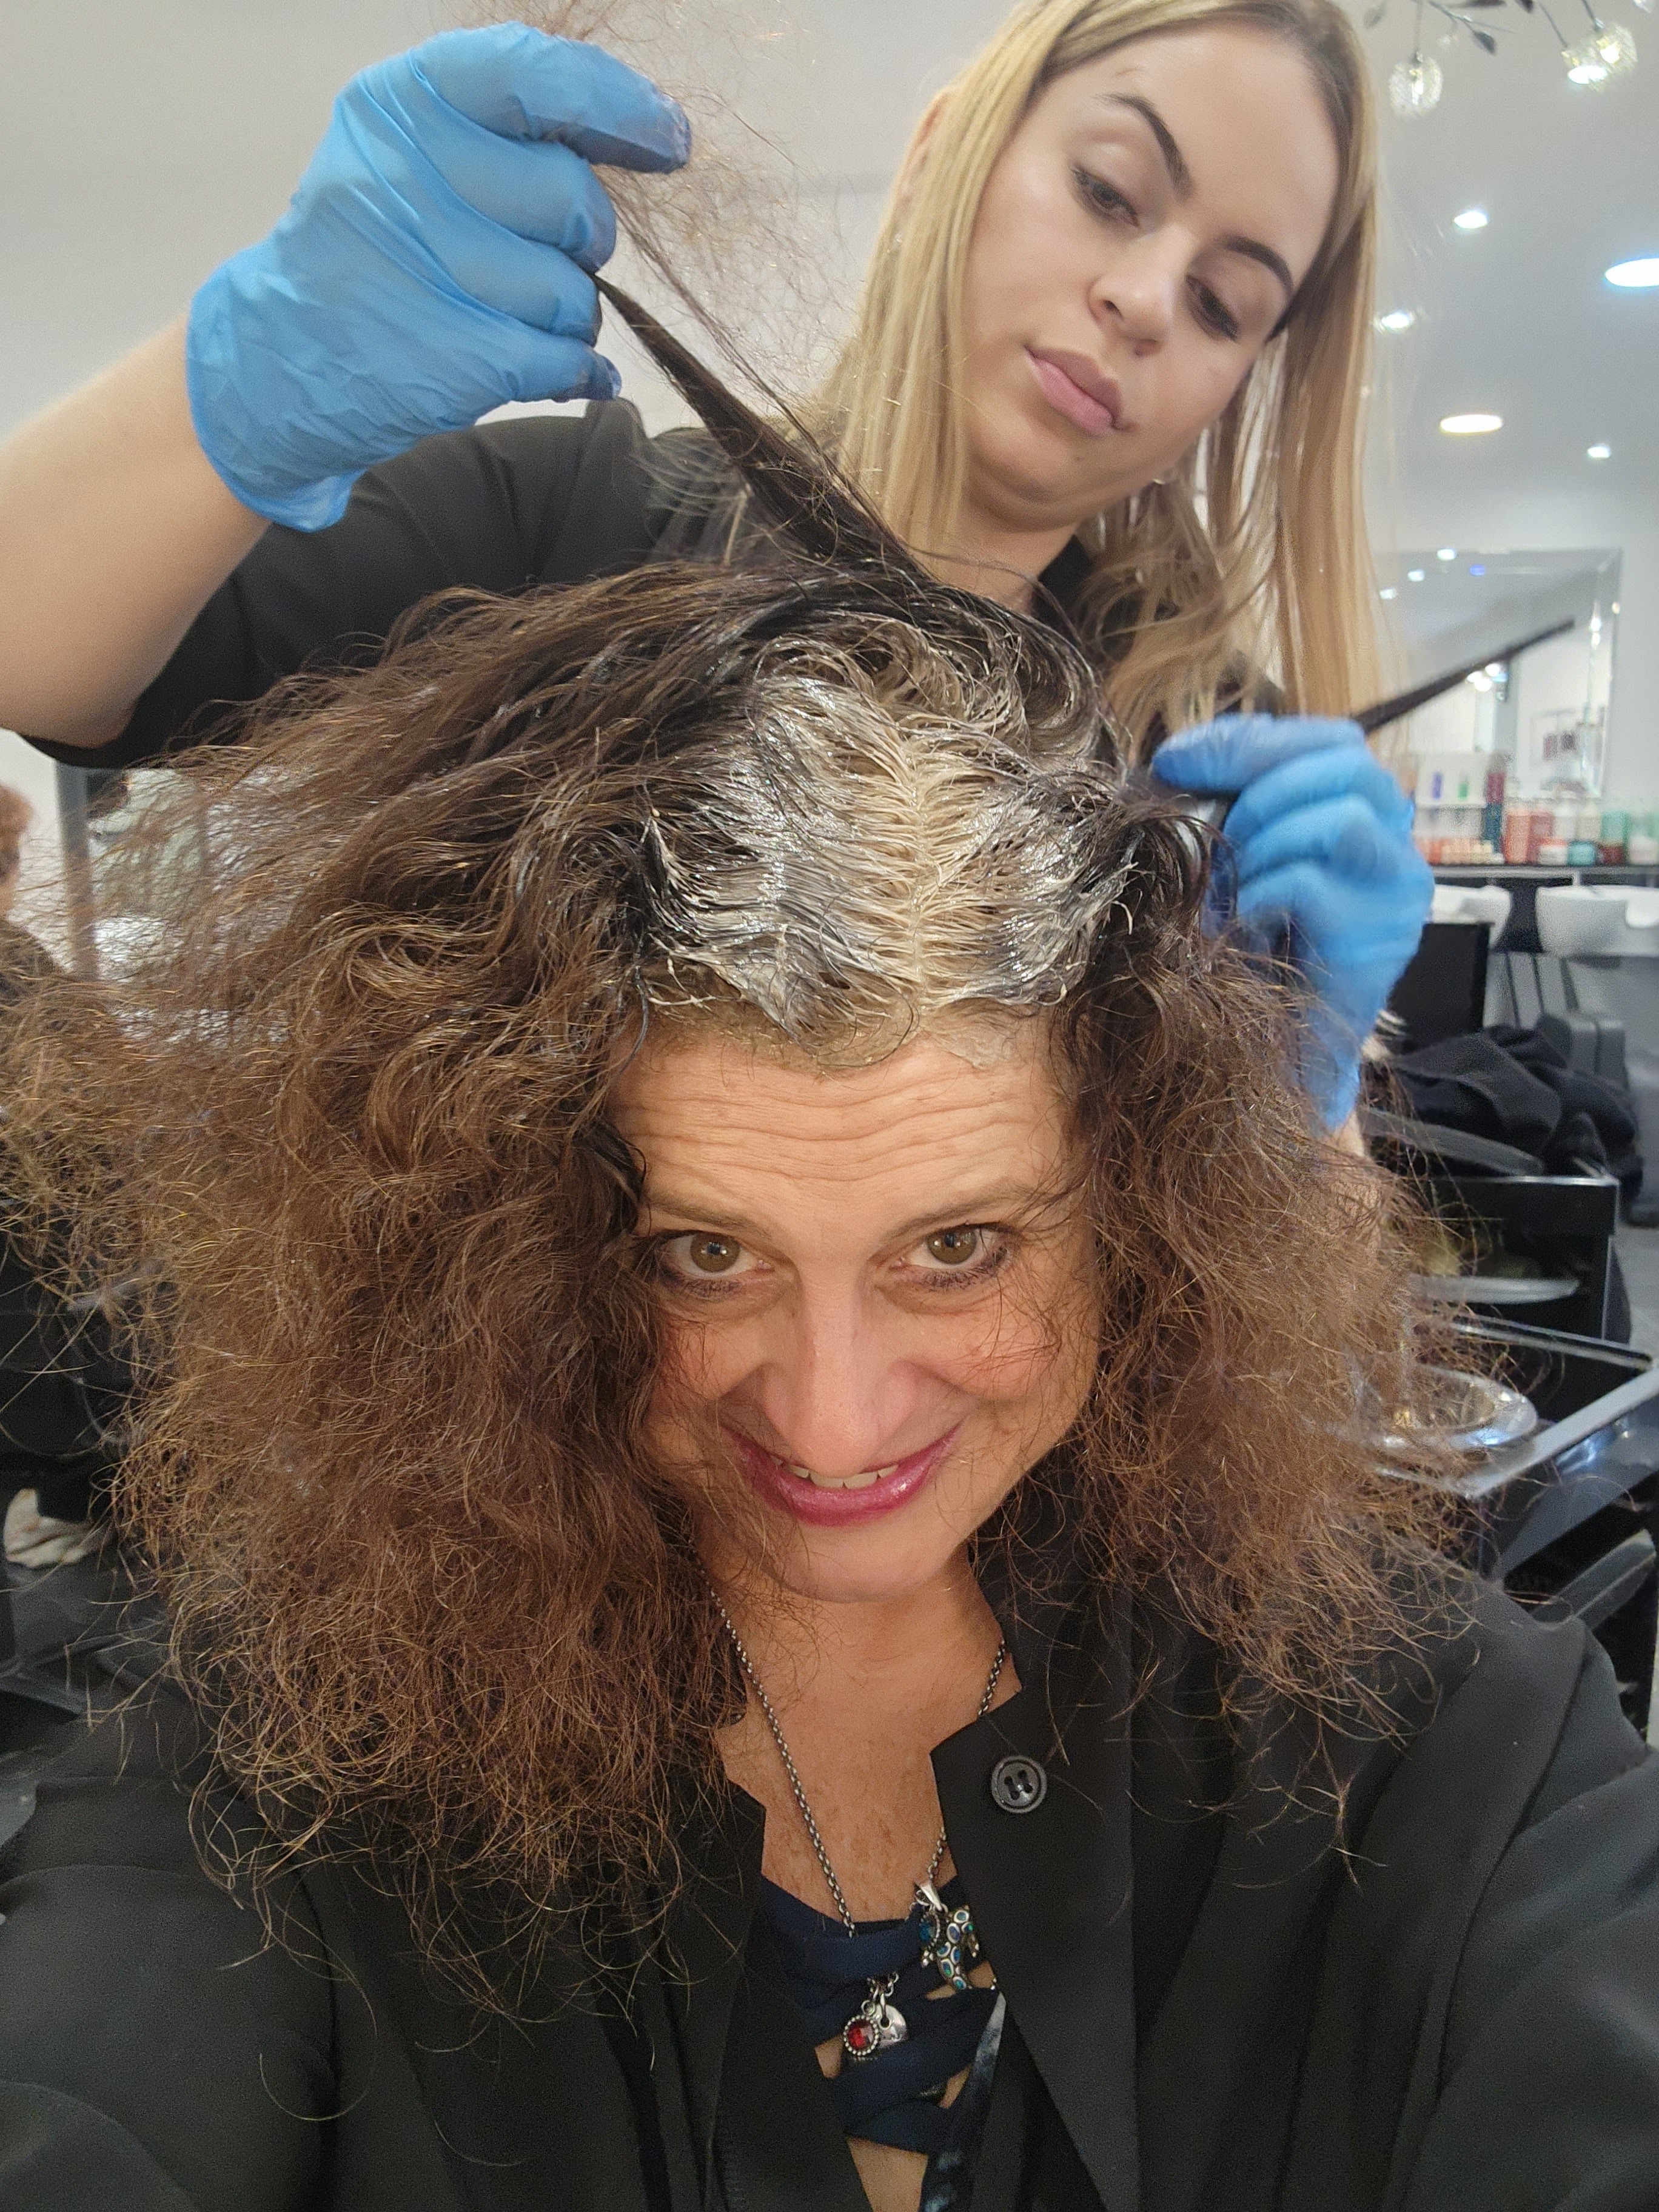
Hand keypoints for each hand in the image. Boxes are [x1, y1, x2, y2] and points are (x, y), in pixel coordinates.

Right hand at [186, 26, 689, 529]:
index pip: (536, 77)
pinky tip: (550, 367)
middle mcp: (410, 174)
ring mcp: (430, 270)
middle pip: (572, 196)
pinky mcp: (455, 357)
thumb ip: (507, 127)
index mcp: (401, 104)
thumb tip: (649, 131)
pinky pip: (567, 359)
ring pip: (573, 292)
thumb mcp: (409, 150)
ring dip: (566, 315)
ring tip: (507, 316)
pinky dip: (575, 370)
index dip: (620, 106)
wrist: (282, 359)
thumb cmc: (373, 246)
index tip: (669, 141)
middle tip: (536, 256)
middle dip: (582, 237)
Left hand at [1152, 715, 1433, 1128]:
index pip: (1331, 739)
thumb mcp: (1230, 861)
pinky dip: (1259, 895)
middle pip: (1347, 764)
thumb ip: (1220, 803)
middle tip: (1219, 839)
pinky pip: (1311, 884)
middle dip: (1261, 789)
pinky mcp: (1379, 943)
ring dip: (1262, 847)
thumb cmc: (1247, 952)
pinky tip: (1244, 926)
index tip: (1176, 761)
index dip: (1252, 739)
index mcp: (1362, 813)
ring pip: (1338, 818)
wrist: (1272, 1054)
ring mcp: (1397, 894)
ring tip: (1234, 892)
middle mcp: (1394, 845)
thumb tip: (1173, 760)